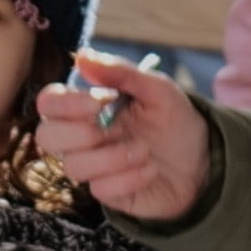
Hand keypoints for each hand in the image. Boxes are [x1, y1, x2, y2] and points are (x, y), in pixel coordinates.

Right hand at [33, 50, 209, 220]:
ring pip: (74, 167)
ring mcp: (93, 168)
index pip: (49, 103)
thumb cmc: (175, 121)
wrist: (204, 161)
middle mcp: (83, 138)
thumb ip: (121, 72)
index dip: (64, 103)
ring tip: (145, 151)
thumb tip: (82, 56)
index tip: (98, 102)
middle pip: (46, 138)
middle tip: (110, 130)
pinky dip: (130, 178)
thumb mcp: (158, 89)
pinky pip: (101, 190)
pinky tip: (151, 170)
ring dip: (112, 157)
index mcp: (88, 108)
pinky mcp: (108, 194)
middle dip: (78, 133)